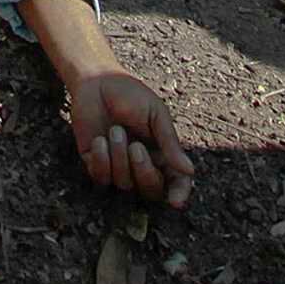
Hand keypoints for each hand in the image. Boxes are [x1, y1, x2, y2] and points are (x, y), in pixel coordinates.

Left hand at [69, 69, 195, 209]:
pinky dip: (101, 160)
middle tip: (136, 147)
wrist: (97, 82)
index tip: (176, 201)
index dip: (179, 194)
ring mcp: (118, 166)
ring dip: (119, 157)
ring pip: (124, 184)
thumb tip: (189, 171)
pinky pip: (101, 177)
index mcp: (162, 153)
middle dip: (144, 171)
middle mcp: (142, 165)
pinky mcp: (95, 164)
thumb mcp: (155, 114)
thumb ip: (169, 142)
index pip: (176, 182)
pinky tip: (98, 140)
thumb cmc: (131, 95)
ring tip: (114, 130)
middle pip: (150, 189)